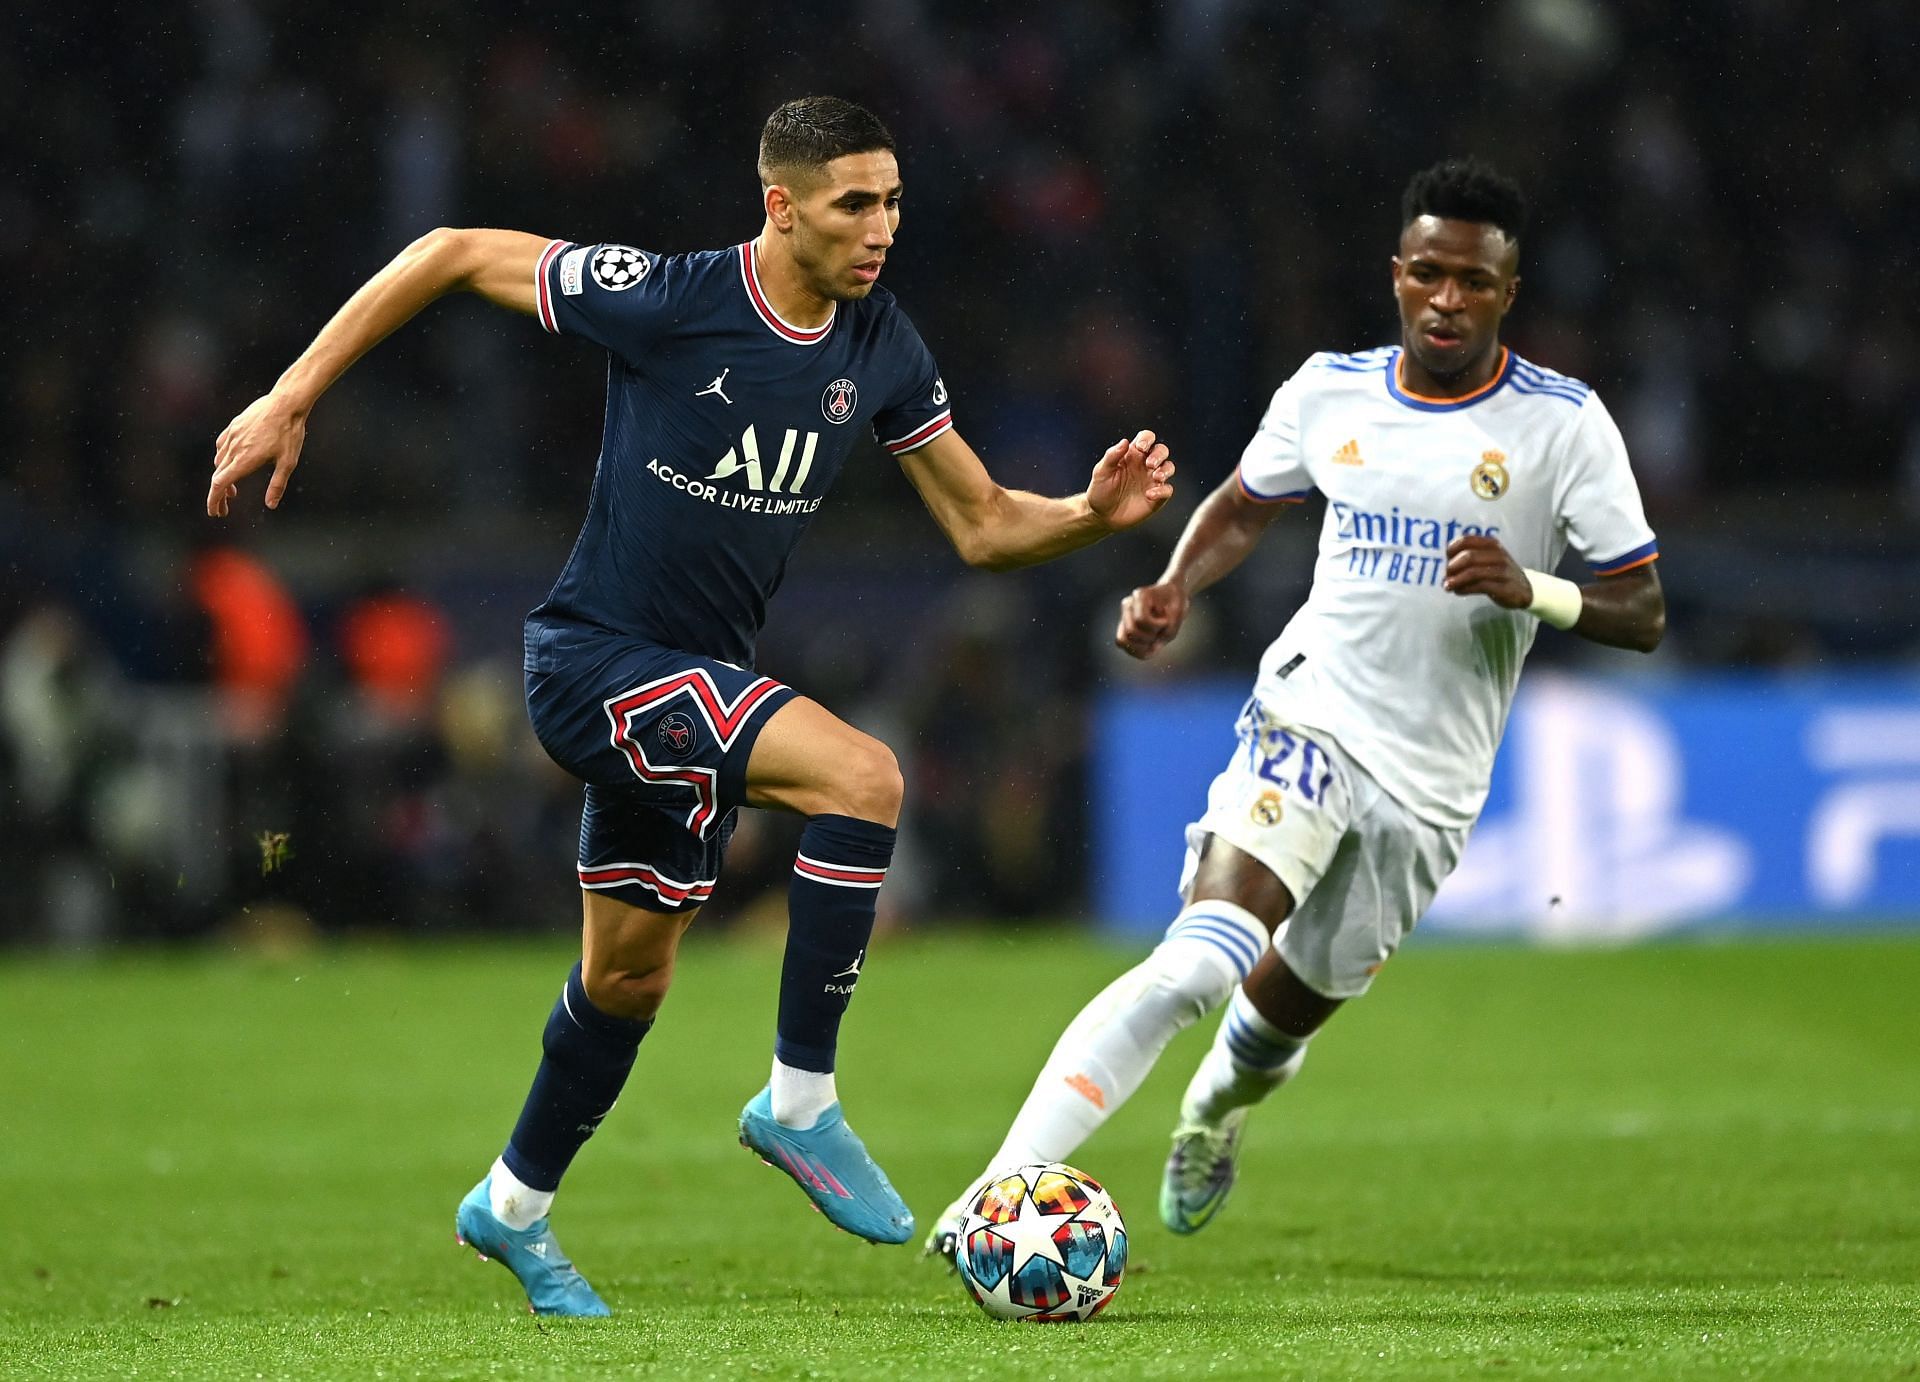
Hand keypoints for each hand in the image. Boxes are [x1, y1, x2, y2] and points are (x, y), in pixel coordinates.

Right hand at [208, 391, 308, 516]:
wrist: (286, 403)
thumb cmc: (289, 433)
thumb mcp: (288, 463)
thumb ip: (277, 485)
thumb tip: (270, 505)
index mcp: (244, 460)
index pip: (220, 485)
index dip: (214, 500)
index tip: (214, 512)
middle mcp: (233, 449)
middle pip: (218, 477)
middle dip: (219, 496)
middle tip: (225, 509)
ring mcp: (231, 436)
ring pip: (219, 462)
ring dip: (222, 478)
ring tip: (232, 490)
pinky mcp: (233, 426)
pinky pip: (221, 446)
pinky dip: (222, 460)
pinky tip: (230, 463)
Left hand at [1087, 429, 1174, 531]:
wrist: (1102, 515)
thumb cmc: (1100, 491)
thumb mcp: (1101, 472)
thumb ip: (1112, 456)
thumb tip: (1124, 441)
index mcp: (1132, 454)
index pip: (1146, 438)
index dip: (1147, 439)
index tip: (1141, 447)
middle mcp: (1145, 465)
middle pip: (1161, 451)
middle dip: (1159, 454)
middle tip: (1149, 464)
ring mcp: (1152, 480)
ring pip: (1169, 467)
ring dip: (1166, 470)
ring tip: (1156, 477)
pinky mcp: (1157, 497)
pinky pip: (1167, 490)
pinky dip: (1162, 491)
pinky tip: (1149, 495)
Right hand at [1114, 580, 1189, 658]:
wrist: (1171, 597)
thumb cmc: (1175, 604)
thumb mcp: (1179, 615)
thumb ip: (1168, 631)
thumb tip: (1152, 649)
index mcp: (1141, 595)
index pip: (1141, 619)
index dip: (1155, 626)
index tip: (1166, 621)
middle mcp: (1128, 604)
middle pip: (1131, 631)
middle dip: (1148, 638)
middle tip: (1159, 633)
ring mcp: (1124, 615)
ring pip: (1121, 640)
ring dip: (1140, 646)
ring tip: (1152, 641)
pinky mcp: (1123, 626)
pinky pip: (1122, 644)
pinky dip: (1136, 650)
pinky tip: (1148, 646)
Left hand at [1443, 533, 1532, 607]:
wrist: (1525, 588)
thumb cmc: (1500, 572)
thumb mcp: (1488, 558)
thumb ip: (1470, 556)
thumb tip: (1446, 564)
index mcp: (1491, 544)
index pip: (1466, 540)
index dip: (1451, 550)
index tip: (1447, 560)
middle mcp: (1497, 554)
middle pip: (1468, 557)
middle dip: (1452, 567)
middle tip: (1446, 575)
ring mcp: (1502, 570)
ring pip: (1473, 572)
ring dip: (1456, 580)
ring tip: (1448, 586)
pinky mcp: (1503, 587)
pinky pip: (1479, 586)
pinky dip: (1464, 589)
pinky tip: (1458, 591)